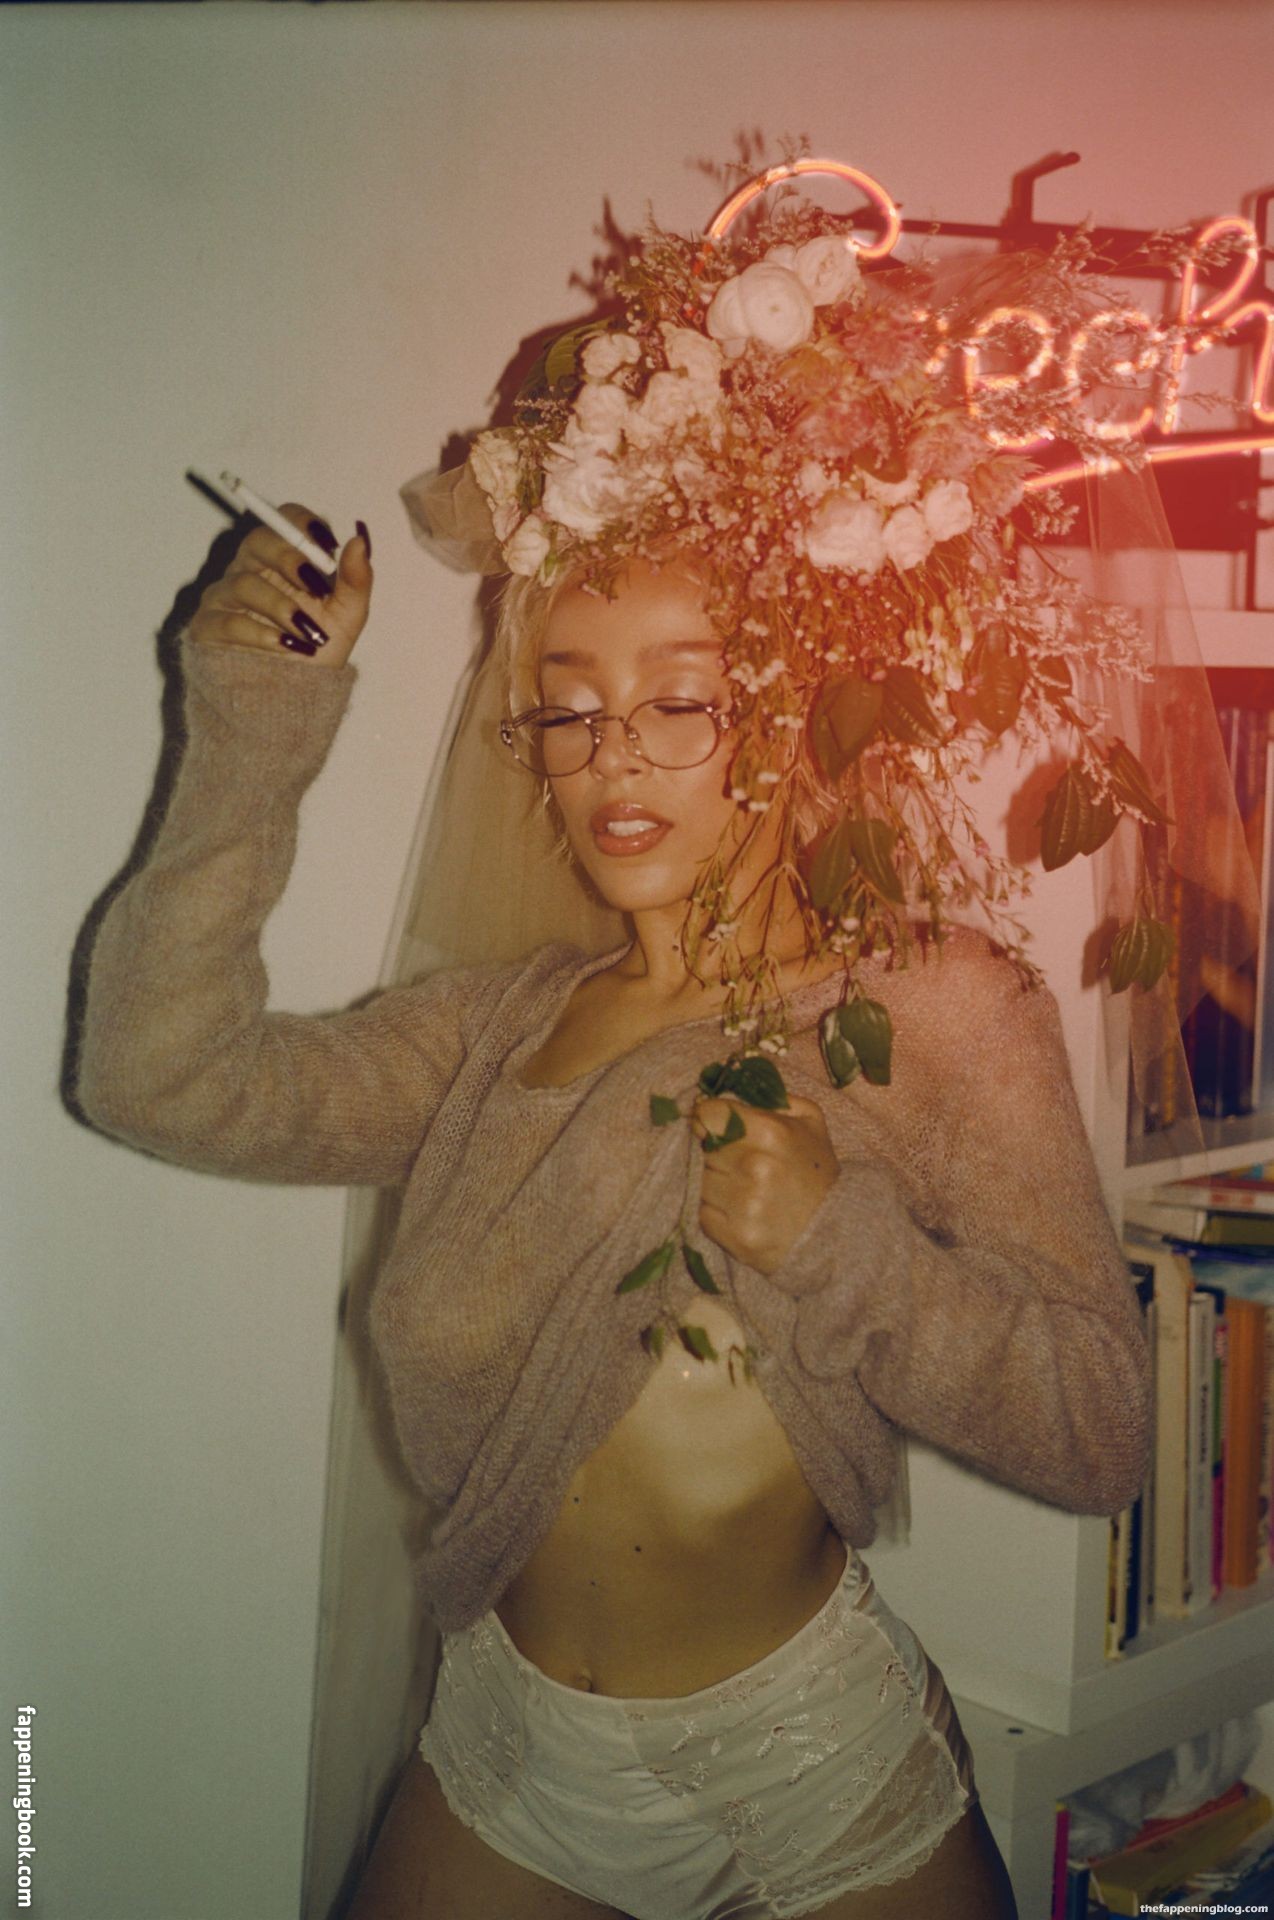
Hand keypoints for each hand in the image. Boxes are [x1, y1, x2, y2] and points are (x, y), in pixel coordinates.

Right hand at [187, 502, 371, 669]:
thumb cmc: (315, 653)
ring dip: (281, 608)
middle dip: (288, 558)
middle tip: (315, 584)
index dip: (303, 524)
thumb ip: (355, 580)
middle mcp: (251, 571)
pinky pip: (228, 621)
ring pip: (244, 583)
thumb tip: (360, 540)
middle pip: (258, 541)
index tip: (327, 544)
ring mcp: (225, 599)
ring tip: (308, 634)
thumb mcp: (346, 619)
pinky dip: (261, 635)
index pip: (285, 521)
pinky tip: (285, 648)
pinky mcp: (208, 629)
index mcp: (284, 562)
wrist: (292, 700)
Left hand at [693, 1093, 838, 1274]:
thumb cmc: (817, 1171)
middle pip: (703, 1149)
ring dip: (714, 1183)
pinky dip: (716, 1212)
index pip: (707, 1114)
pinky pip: (703, 1214)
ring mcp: (744, 1204)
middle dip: (714, 1153)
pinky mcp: (736, 1236)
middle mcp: (754, 1166)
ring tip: (742, 1188)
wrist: (837, 1231)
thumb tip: (729, 1087)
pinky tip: (739, 1211)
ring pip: (700, 1181)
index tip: (715, 1127)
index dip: (709, 1119)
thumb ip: (772, 1097)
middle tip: (738, 1162)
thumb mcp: (809, 1121)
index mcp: (769, 1131)